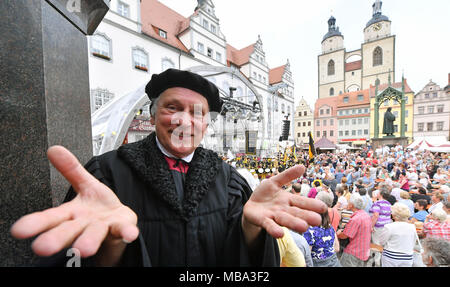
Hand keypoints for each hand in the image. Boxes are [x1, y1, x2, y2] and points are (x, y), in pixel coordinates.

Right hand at [10, 146, 138, 261]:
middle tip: (43, 247)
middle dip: (57, 238)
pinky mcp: (120, 229)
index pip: (51, 218)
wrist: (120, 222)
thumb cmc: (98, 207)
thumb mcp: (85, 185)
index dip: (35, 223)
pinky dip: (126, 233)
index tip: (19, 230)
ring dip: (89, 240)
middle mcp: (84, 225)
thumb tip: (53, 148)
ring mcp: (102, 229)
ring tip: (84, 248)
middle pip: (68, 231)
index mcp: (72, 214)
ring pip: (94, 235)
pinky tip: (129, 234)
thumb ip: (71, 169)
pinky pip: (123, 231)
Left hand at [242, 165, 326, 239]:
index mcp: (289, 200)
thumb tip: (303, 166)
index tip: (324, 208)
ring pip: (285, 220)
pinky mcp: (263, 221)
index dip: (313, 205)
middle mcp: (284, 210)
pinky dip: (274, 229)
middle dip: (306, 216)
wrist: (250, 206)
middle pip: (297, 213)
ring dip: (294, 223)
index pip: (303, 202)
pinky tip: (280, 234)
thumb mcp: (274, 182)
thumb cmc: (264, 195)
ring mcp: (274, 216)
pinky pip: (269, 225)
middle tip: (318, 221)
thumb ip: (287, 175)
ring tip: (304, 227)